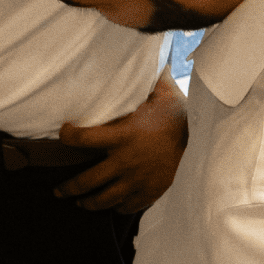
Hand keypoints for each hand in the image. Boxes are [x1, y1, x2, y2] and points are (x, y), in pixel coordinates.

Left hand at [55, 70, 187, 211]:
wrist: (205, 140)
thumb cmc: (180, 113)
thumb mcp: (161, 92)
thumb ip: (144, 79)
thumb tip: (136, 56)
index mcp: (124, 135)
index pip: (83, 138)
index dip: (68, 136)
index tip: (64, 133)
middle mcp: (127, 161)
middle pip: (87, 181)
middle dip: (68, 188)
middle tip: (58, 191)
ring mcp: (138, 181)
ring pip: (104, 199)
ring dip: (88, 202)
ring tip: (79, 202)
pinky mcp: (150, 192)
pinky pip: (127, 207)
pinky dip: (116, 207)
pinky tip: (111, 204)